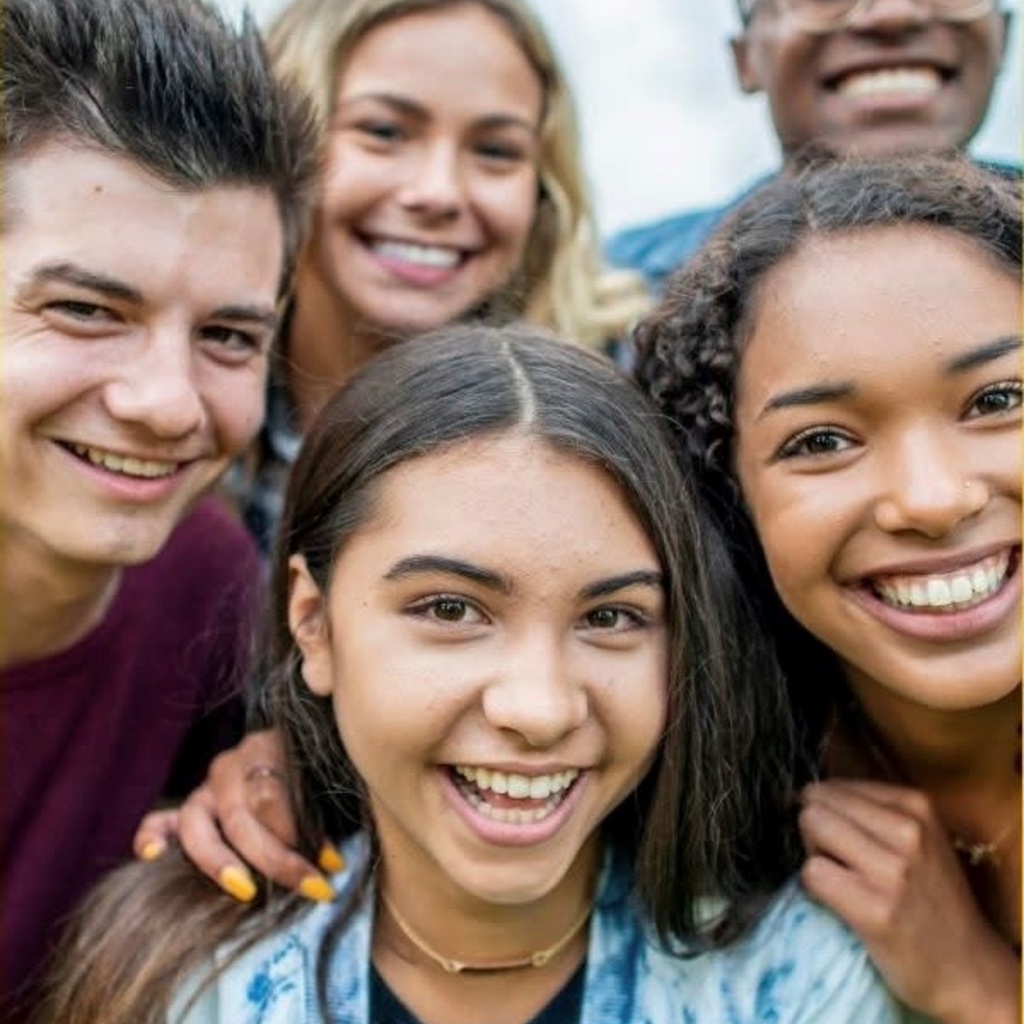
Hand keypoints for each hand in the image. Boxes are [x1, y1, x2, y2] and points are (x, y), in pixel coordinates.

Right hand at [133, 728, 341, 902]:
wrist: (300, 754)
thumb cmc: (315, 776)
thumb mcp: (323, 782)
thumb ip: (322, 811)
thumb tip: (330, 861)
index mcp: (267, 747)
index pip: (274, 793)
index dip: (304, 831)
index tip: (332, 862)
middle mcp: (230, 766)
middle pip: (240, 815)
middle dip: (275, 857)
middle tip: (309, 886)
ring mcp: (205, 787)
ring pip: (196, 822)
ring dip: (221, 861)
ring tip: (246, 888)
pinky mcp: (187, 810)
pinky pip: (157, 822)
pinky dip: (151, 838)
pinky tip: (153, 856)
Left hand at [799, 779, 1019, 1023]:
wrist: (967, 969)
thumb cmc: (930, 898)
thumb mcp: (919, 837)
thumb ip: (872, 810)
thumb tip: (809, 794)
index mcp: (916, 805)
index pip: (834, 785)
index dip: (827, 812)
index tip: (844, 840)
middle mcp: (907, 831)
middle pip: (816, 802)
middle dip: (814, 829)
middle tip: (838, 861)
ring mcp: (893, 871)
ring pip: (811, 826)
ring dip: (815, 854)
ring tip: (842, 880)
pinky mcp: (876, 911)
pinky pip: (812, 872)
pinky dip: (814, 886)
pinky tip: (840, 902)